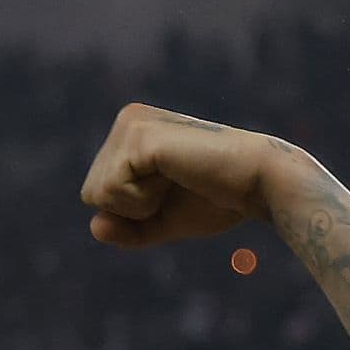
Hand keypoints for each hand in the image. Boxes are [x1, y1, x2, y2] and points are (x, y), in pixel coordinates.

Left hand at [80, 104, 292, 247]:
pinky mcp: (138, 136)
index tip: (173, 192)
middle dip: (132, 208)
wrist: (257, 185)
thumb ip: (126, 229)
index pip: (97, 194)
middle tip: (177, 188)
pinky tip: (176, 177)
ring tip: (178, 180)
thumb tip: (94, 226)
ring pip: (98, 193)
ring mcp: (131, 124)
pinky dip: (143, 201)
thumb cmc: (217, 200)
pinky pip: (112, 191)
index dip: (133, 212)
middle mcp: (127, 120)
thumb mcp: (162, 222)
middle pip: (91, 193)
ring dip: (139, 204)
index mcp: (130, 134)